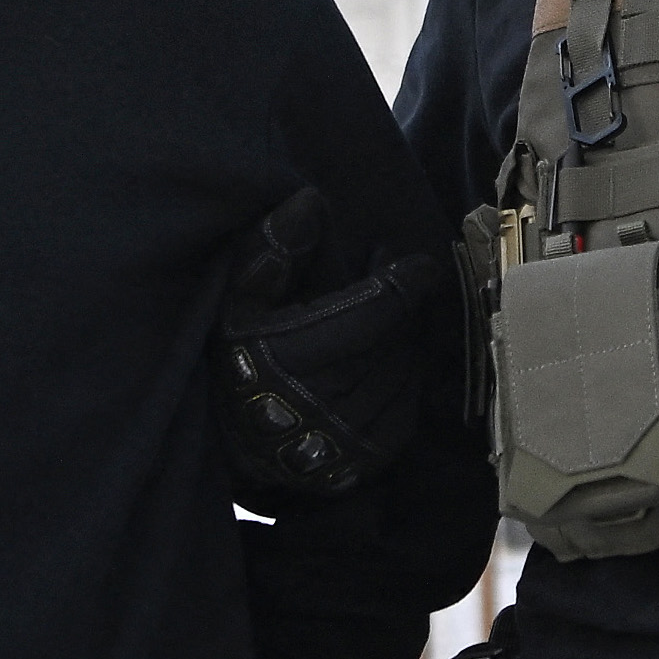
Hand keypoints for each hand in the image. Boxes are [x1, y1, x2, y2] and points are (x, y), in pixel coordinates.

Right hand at [217, 190, 459, 499]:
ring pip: (406, 370)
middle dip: (403, 305)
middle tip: (399, 280)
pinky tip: (386, 361)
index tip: (420, 263)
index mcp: (288, 356)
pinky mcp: (369, 457)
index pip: (372, 312)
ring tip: (389, 319)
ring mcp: (349, 435)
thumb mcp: (240, 299)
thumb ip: (274, 250)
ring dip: (405, 340)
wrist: (238, 442)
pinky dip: (405, 378)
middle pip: (394, 338)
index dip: (403, 283)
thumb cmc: (240, 359)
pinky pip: (409, 406)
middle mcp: (323, 401)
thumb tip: (310, 201)